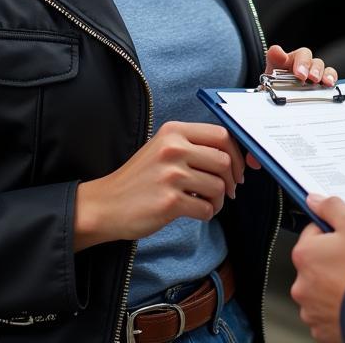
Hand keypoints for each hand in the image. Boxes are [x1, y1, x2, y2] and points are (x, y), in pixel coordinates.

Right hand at [73, 122, 244, 249]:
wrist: (105, 205)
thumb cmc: (139, 178)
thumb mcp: (163, 149)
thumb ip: (193, 146)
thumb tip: (232, 155)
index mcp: (174, 132)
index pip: (221, 135)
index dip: (237, 153)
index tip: (239, 168)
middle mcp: (173, 149)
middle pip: (224, 161)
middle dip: (232, 179)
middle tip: (228, 190)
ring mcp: (171, 175)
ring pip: (218, 186)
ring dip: (219, 200)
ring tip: (207, 202)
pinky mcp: (169, 202)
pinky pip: (206, 208)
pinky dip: (207, 213)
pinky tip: (197, 211)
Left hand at [248, 44, 340, 171]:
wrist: (285, 118)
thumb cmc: (274, 116)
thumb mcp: (263, 123)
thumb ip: (257, 138)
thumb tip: (253, 160)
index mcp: (277, 72)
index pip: (276, 56)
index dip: (277, 55)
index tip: (278, 57)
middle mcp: (296, 69)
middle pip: (302, 56)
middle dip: (303, 63)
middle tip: (302, 76)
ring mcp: (311, 75)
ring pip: (318, 63)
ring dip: (318, 69)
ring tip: (318, 81)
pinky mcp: (324, 84)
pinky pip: (331, 76)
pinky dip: (331, 78)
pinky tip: (331, 86)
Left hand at [290, 194, 344, 342]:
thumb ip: (331, 207)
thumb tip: (314, 200)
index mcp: (305, 254)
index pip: (313, 233)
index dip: (334, 233)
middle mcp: (302, 284)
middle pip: (316, 262)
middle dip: (333, 260)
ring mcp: (311, 309)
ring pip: (321, 289)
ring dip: (335, 285)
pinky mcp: (323, 329)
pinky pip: (328, 312)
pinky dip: (339, 306)